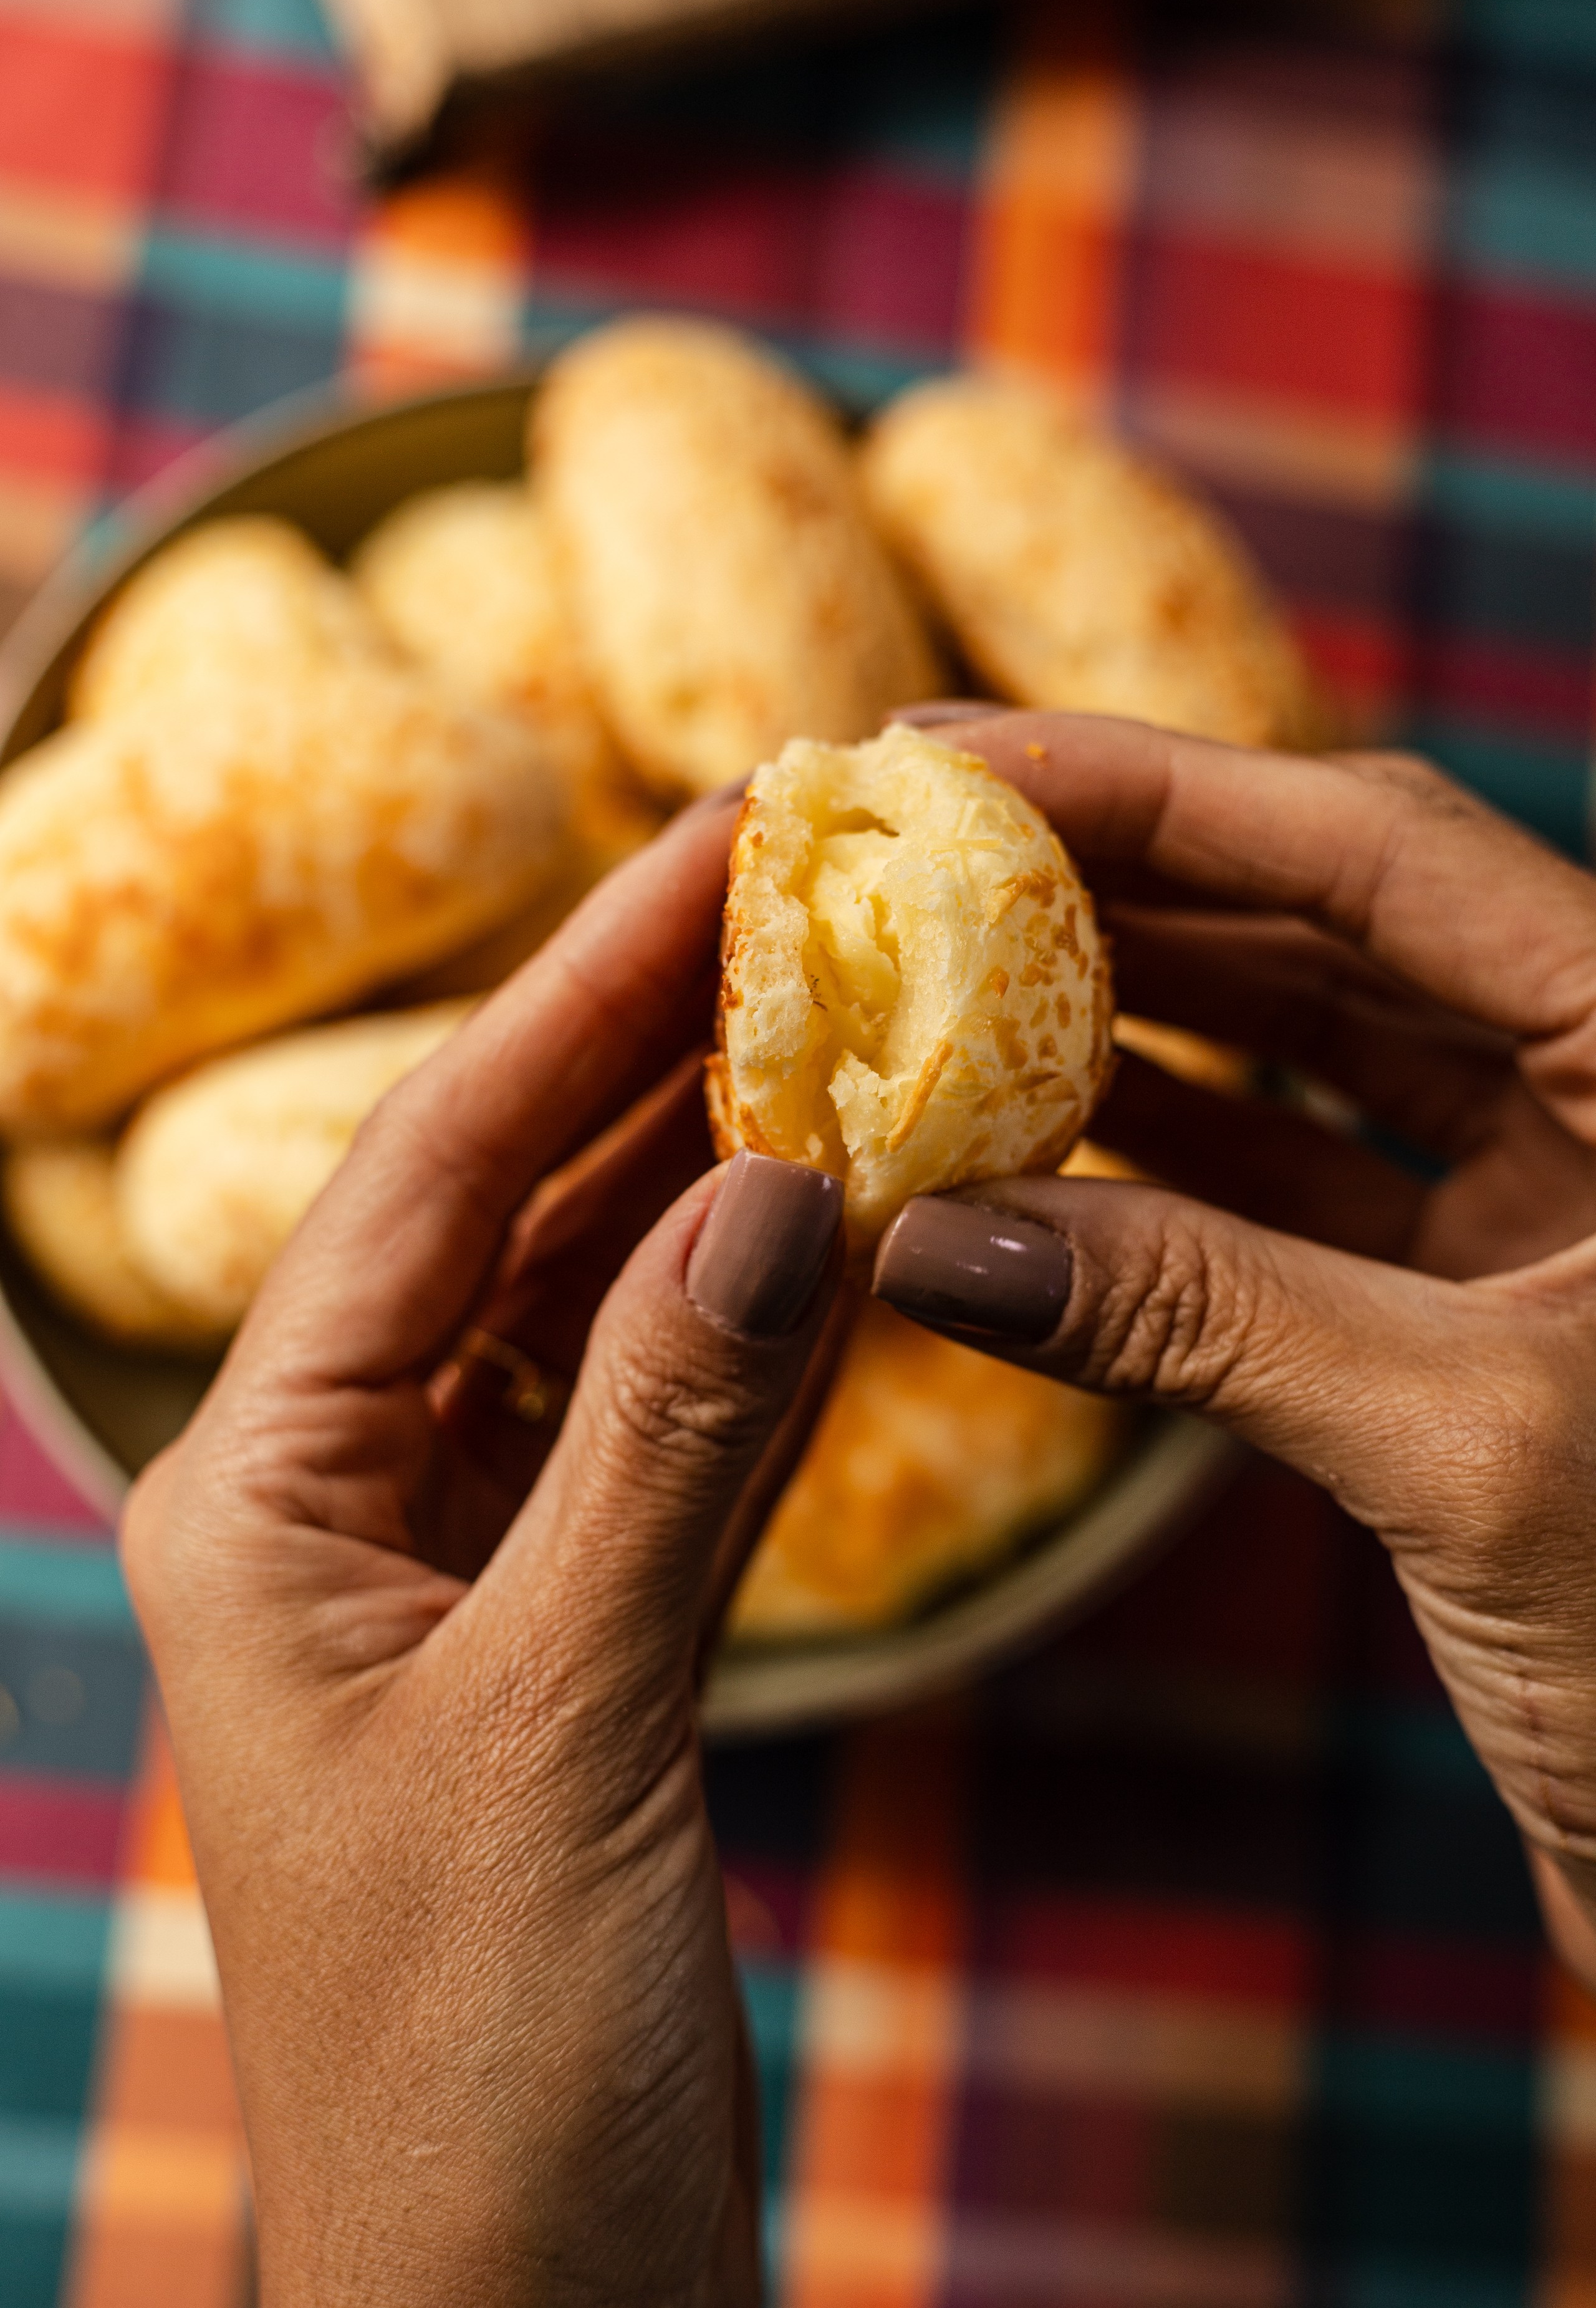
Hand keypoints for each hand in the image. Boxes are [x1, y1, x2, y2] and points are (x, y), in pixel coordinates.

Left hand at [122, 797, 844, 2307]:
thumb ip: (666, 1440)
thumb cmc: (478, 2073)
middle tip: (792, 886)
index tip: (708, 845)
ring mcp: (456, 1557)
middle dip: (644, 1052)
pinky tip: (837, 1227)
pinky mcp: (567, 1624)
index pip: (427, 1176)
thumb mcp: (561, 1727)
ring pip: (590, 1303)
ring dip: (711, 1172)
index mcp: (258, 1494)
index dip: (576, 998)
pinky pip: (660, 1418)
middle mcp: (338, 1497)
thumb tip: (779, 1188)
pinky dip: (752, 1325)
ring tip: (837, 1017)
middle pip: (502, 1210)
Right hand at [877, 710, 1595, 1976]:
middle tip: (914, 855)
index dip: (1155, 788)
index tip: (950, 764)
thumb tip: (925, 1239)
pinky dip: (1181, 1177)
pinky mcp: (1508, 1311)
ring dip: (1138, 1025)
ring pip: (1321, 1054)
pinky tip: (1038, 1159)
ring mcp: (1568, 1198)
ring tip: (948, 989)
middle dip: (1125, 885)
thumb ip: (1197, 1316)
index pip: (1383, 845)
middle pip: (1339, 923)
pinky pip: (1317, 1196)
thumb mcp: (1466, 1449)